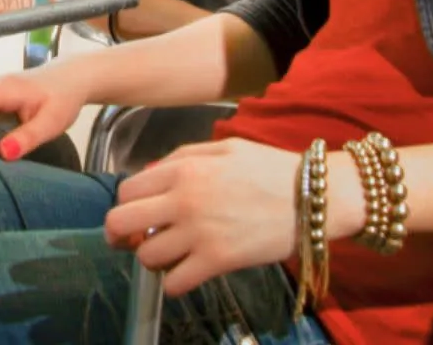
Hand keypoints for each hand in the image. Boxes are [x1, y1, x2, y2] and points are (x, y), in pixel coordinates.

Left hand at [104, 137, 335, 296]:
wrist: (313, 197)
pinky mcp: (219, 261)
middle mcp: (182, 200)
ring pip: (146, 256)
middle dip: (119, 234)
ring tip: (167, 256)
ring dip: (151, 259)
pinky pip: (176, 283)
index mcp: (182, 169)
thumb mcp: (222, 148)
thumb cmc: (269, 169)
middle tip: (129, 241)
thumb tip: (150, 176)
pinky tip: (184, 276)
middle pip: (121, 222)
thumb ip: (181, 158)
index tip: (134, 215)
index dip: (125, 205)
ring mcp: (199, 232)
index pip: (126, 191)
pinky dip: (174, 284)